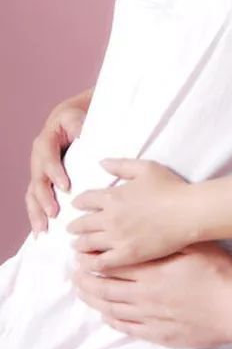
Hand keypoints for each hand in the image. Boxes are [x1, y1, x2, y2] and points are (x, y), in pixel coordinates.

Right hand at [26, 102, 86, 234]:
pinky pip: (35, 200)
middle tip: (54, 214)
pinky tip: (39, 232)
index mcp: (45, 142)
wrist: (67, 119)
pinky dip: (36, 215)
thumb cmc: (74, 119)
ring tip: (42, 229)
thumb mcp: (75, 117)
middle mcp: (38, 159)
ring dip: (36, 212)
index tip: (65, 187)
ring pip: (32, 194)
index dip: (55, 173)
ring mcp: (38, 172)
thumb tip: (82, 136)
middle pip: (37, 181)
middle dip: (44, 198)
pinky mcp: (42, 182)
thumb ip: (77, 126)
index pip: (48, 158)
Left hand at [69, 159, 192, 269]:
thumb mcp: (146, 168)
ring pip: (87, 244)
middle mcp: (109, 218)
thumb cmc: (170, 187)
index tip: (77, 205)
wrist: (187, 212)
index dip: (78, 202)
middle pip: (82, 224)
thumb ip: (121, 165)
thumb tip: (101, 163)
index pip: (85, 200)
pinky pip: (100, 262)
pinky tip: (87, 264)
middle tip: (71, 229)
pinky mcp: (126, 255)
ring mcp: (117, 238)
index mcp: (112, 196)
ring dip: (78, 245)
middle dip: (74, 226)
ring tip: (76, 247)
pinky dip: (89, 263)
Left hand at [73, 242, 231, 347]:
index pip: (114, 265)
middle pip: (107, 288)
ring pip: (113, 308)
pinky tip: (106, 316)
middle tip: (73, 273)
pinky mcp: (158, 333)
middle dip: (86, 280)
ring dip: (94, 300)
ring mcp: (150, 317)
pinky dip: (112, 320)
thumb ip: (168, 240)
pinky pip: (127, 327)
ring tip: (82, 292)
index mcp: (152, 272)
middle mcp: (145, 295)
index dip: (94, 260)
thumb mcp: (194, 245)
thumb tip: (146, 231)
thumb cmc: (218, 272)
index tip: (81, 254)